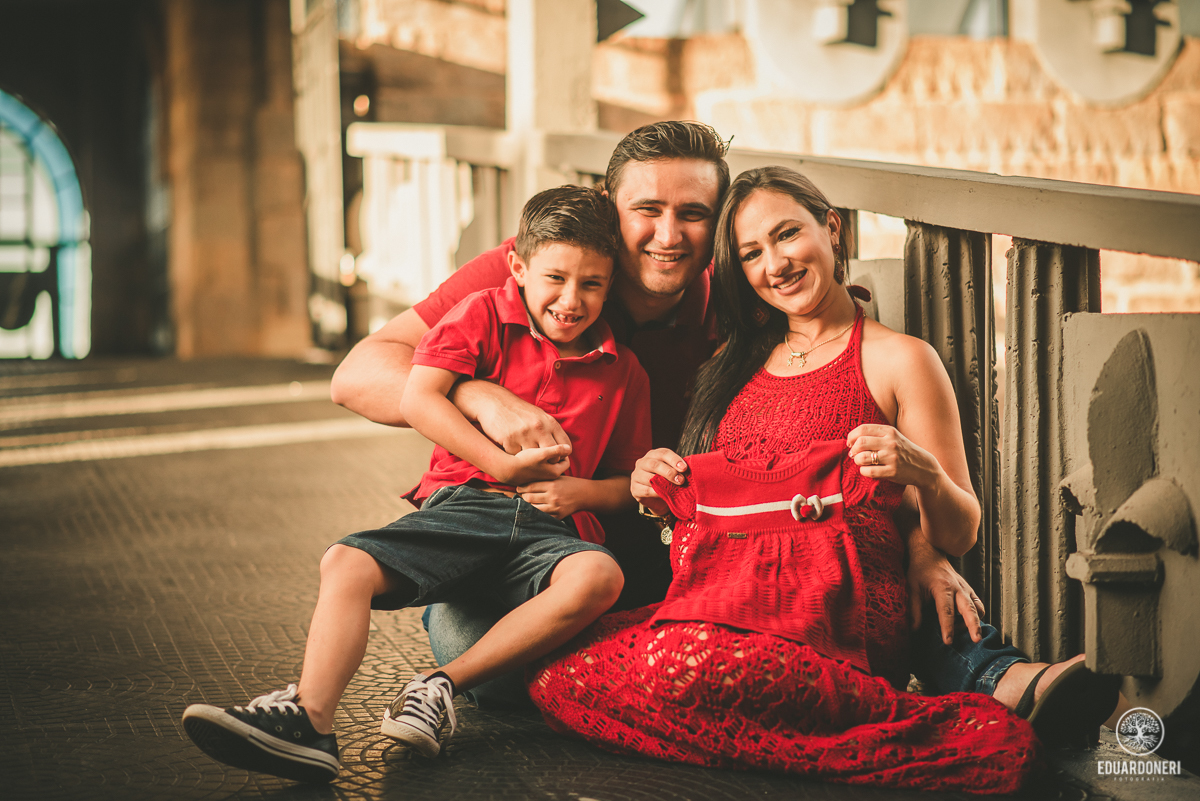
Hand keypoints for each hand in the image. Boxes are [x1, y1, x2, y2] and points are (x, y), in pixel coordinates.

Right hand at [456, 381, 572, 454]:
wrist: (495, 402)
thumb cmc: (519, 411)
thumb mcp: (539, 416)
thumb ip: (551, 430)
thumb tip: (564, 448)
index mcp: (549, 422)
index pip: (565, 446)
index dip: (562, 455)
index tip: (555, 457)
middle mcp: (539, 428)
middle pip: (553, 455)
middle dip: (549, 462)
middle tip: (542, 462)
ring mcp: (524, 434)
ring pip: (535, 459)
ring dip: (532, 461)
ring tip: (528, 459)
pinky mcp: (509, 440)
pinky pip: (517, 457)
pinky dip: (516, 457)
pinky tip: (513, 452)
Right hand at [496, 444, 571, 485]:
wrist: (507, 469)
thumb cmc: (525, 460)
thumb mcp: (543, 453)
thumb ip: (557, 450)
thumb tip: (568, 448)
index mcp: (555, 472)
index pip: (566, 460)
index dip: (563, 451)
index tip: (555, 444)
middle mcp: (549, 477)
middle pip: (557, 462)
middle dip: (555, 454)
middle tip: (548, 445)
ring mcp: (541, 477)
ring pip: (549, 464)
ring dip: (547, 456)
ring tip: (539, 447)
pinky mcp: (533, 475)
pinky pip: (540, 466)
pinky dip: (539, 460)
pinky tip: (532, 452)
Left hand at [517, 476, 587, 519]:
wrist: (584, 494)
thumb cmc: (569, 484)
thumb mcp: (557, 478)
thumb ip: (543, 480)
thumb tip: (524, 484)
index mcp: (552, 485)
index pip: (530, 486)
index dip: (522, 487)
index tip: (519, 488)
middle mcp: (553, 497)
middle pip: (529, 498)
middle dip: (523, 496)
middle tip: (521, 495)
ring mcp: (555, 508)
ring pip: (533, 508)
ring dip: (528, 505)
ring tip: (527, 502)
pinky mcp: (558, 516)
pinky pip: (542, 516)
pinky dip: (536, 513)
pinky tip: (535, 509)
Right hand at [630, 448, 686, 516]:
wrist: (658, 500)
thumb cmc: (667, 482)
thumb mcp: (672, 472)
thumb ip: (678, 469)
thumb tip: (692, 468)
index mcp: (653, 455)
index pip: (663, 453)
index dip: (674, 459)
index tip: (684, 468)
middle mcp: (642, 463)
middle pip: (654, 464)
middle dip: (669, 472)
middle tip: (681, 480)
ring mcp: (636, 475)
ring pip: (649, 478)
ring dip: (663, 484)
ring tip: (675, 488)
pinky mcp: (634, 489)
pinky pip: (646, 490)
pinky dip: (656, 493)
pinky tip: (664, 495)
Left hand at [847, 424, 938, 488]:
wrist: (924, 467)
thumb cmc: (903, 451)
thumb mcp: (893, 437)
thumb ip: (876, 434)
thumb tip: (852, 439)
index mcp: (889, 431)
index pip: (863, 429)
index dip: (851, 436)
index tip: (850, 443)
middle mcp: (891, 443)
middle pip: (860, 443)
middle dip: (853, 450)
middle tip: (854, 454)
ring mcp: (892, 457)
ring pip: (862, 458)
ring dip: (857, 461)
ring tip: (861, 462)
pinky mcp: (892, 472)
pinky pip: (868, 472)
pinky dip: (863, 471)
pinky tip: (867, 470)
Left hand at [906, 536, 984, 643]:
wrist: (930, 554)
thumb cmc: (920, 571)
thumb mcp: (912, 588)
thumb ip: (914, 609)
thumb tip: (914, 629)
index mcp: (942, 587)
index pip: (946, 611)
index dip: (947, 627)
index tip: (948, 641)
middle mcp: (958, 588)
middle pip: (969, 609)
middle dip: (973, 625)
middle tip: (976, 640)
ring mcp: (966, 588)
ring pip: (977, 608)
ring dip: (975, 621)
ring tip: (965, 632)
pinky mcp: (969, 590)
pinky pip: (978, 604)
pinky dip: (976, 615)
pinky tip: (965, 622)